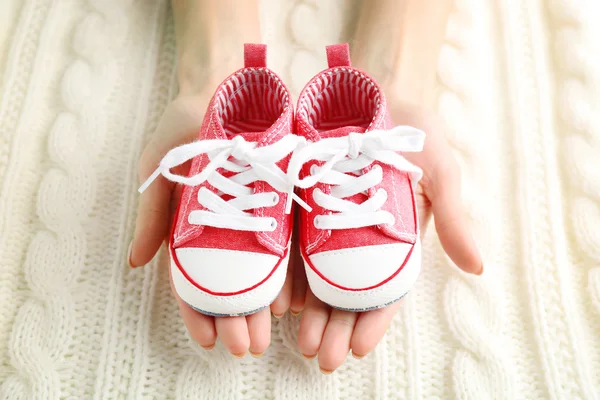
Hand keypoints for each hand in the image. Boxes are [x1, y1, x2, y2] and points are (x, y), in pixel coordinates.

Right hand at [130, 93, 296, 356]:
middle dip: (237, 318)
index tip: (206, 340)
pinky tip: (299, 297)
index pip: (195, 279)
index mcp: (195, 226)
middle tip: (245, 346)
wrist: (228, 84)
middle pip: (233, 284)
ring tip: (270, 333)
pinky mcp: (287, 201)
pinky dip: (294, 271)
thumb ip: (152, 212)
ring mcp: (259, 217)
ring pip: (264, 272)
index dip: (198, 311)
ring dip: (265, 305)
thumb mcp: (160, 165)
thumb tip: (135, 262)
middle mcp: (229, 228)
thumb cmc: (187, 123)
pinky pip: (292, 243)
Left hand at [293, 100, 482, 373]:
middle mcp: (358, 236)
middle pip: (345, 292)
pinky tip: (274, 298)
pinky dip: (283, 273)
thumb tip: (478, 267)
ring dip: (306, 311)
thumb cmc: (408, 125)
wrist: (368, 87)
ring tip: (293, 341)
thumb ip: (453, 215)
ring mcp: (325, 221)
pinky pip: (289, 244)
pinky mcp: (297, 203)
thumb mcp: (437, 167)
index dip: (373, 321)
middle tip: (321, 356)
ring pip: (315, 276)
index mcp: (393, 236)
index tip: (358, 348)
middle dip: (334, 326)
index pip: (384, 289)